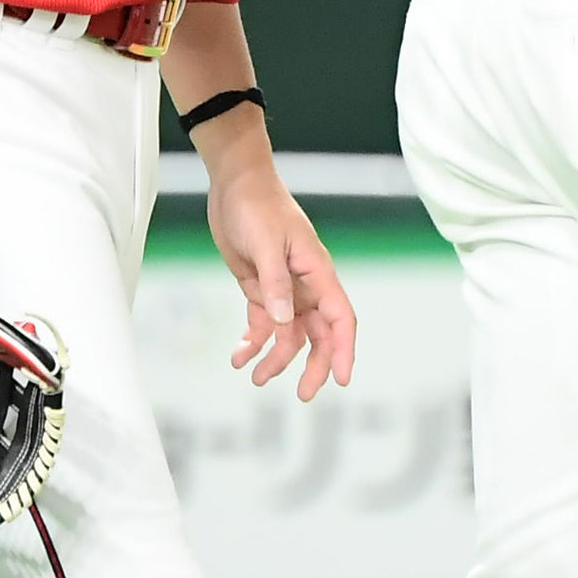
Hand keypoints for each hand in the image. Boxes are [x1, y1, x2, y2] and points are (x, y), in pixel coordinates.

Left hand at [207, 160, 355, 401]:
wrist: (234, 183)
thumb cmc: (256, 204)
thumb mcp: (265, 242)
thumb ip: (275, 283)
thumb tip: (285, 322)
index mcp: (316, 271)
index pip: (340, 317)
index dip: (344, 349)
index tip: (342, 380)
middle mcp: (304, 283)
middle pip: (319, 333)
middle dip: (313, 365)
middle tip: (301, 394)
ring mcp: (283, 286)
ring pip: (289, 333)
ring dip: (276, 357)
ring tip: (254, 377)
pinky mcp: (260, 285)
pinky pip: (264, 322)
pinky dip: (254, 341)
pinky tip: (239, 356)